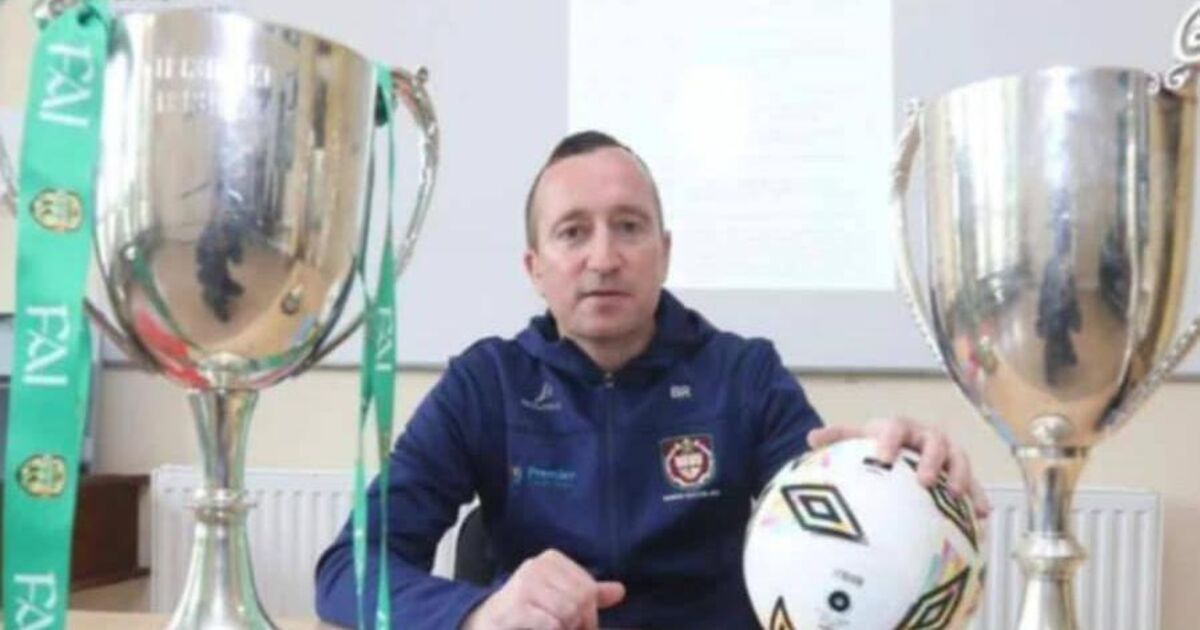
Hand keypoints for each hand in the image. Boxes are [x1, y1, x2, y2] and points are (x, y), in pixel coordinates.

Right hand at [461, 549, 625, 629]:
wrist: (486, 623)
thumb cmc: (526, 610)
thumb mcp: (559, 597)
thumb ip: (588, 594)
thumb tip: (620, 591)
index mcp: (552, 560)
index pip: (589, 587)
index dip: (589, 613)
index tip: (578, 624)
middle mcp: (538, 566)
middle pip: (582, 599)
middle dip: (579, 623)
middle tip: (567, 628)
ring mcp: (525, 584)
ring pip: (569, 612)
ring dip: (565, 628)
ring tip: (553, 628)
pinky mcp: (516, 606)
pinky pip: (552, 623)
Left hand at [806, 416, 991, 518]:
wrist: (901, 445)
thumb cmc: (877, 444)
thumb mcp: (859, 439)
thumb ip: (838, 437)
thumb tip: (811, 438)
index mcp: (898, 427)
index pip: (894, 428)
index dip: (889, 441)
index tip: (882, 458)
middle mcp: (925, 436)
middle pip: (934, 442)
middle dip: (930, 460)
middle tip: (923, 481)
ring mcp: (946, 452)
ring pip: (958, 457)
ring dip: (959, 474)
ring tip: (954, 494)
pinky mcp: (960, 470)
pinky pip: (974, 482)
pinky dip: (978, 496)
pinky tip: (981, 514)